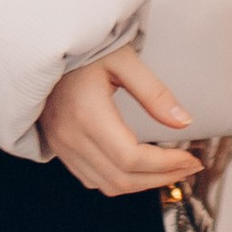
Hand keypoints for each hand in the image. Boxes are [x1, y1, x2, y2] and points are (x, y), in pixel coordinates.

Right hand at [40, 47, 199, 194]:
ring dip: (143, 183)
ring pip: (108, 185)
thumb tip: (184, 122)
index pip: (131, 158)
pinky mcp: (59, 148)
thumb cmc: (84, 49)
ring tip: (170, 169)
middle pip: (122, 179)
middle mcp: (70, 136)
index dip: (166, 164)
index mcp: (87, 113)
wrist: (39, 46)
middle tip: (188, 166)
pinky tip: (140, 167)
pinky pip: (92, 179)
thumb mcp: (124, 60)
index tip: (191, 158)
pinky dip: (121, 180)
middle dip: (162, 178)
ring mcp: (62, 145)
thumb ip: (154, 92)